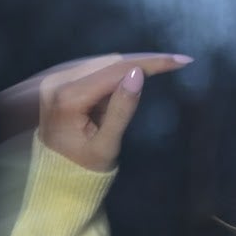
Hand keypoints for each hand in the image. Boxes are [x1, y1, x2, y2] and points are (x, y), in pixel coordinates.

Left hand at [0, 51, 191, 169]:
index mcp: (67, 97)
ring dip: (131, 66)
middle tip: (178, 60)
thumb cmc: (84, 167)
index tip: (180, 60)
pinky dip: (117, 72)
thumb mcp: (107, 144)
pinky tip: (134, 77)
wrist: (56, 175)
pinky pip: (94, 69)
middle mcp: (56, 81)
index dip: (148, 64)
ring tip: (162, 66)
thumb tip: (138, 74)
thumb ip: (122, 110)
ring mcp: (55, 79)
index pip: (114, 71)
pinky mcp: (59, 80)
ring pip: (103, 63)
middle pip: (109, 62)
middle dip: (143, 61)